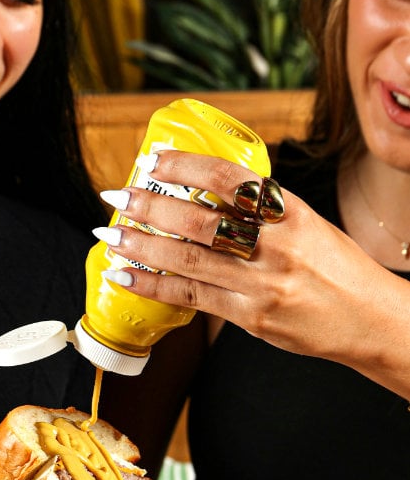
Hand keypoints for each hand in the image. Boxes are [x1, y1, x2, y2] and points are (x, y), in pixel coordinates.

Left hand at [99, 150, 406, 370]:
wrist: (369, 320)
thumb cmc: (337, 268)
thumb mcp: (308, 224)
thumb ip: (261, 212)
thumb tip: (203, 196)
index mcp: (292, 213)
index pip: (230, 179)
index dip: (186, 166)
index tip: (154, 159)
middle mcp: (276, 247)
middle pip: (199, 221)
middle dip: (150, 206)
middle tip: (117, 195)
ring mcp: (262, 285)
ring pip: (188, 261)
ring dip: (141, 247)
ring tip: (110, 236)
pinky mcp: (252, 318)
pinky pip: (192, 298)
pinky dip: (154, 286)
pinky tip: (128, 277)